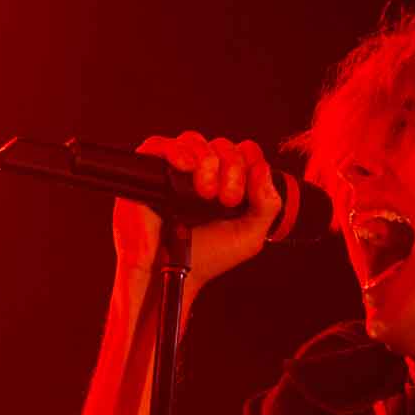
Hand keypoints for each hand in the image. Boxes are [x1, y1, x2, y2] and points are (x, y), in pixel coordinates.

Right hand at [112, 131, 282, 288]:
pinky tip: (186, 168)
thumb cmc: (206, 257)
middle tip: (225, 201)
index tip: (245, 194)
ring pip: (194, 139)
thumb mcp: (249, 236)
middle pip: (223, 144)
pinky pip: (159, 144)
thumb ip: (267, 204)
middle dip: (232, 169)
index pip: (245, 152)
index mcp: (228, 182)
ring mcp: (175, 170)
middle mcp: (202, 173)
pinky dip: (176, 150)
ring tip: (204, 193)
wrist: (173, 275)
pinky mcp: (147, 172)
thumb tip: (262, 170)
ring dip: (207, 161)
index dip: (250, 164)